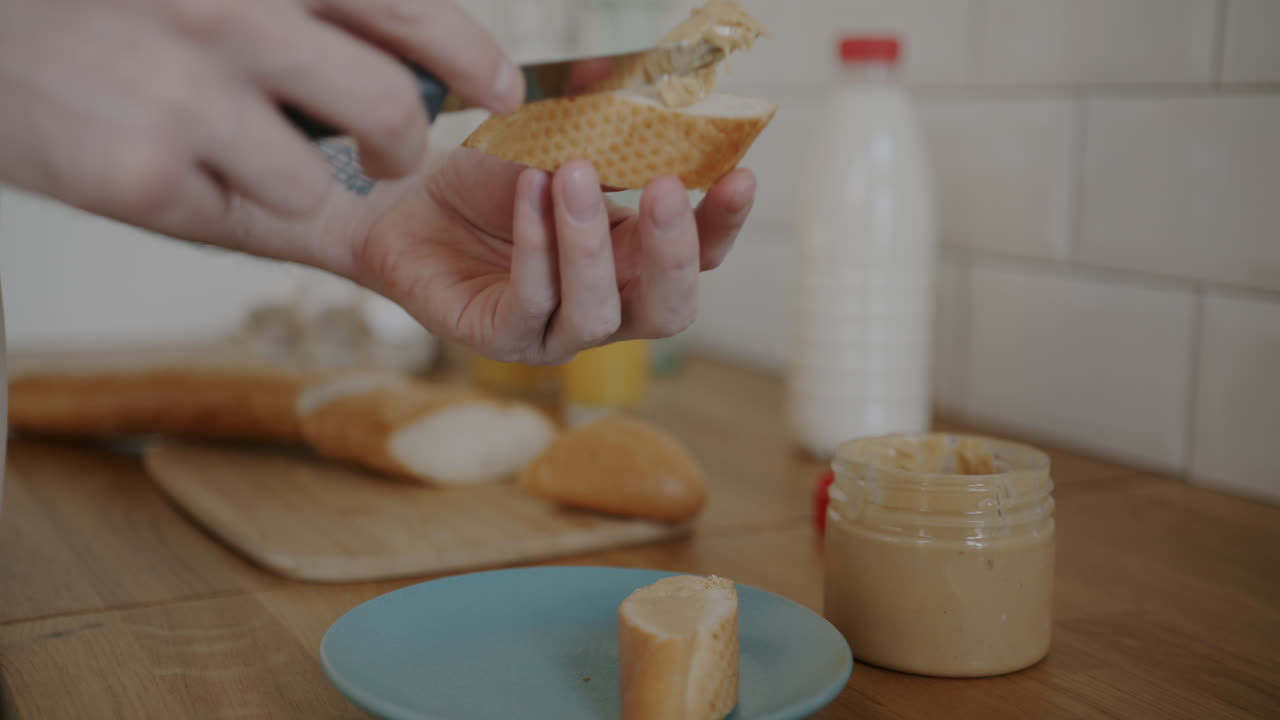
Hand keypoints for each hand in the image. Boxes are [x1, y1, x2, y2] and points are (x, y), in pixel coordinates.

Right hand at [0, 0, 520, 251]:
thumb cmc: (106, 13)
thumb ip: (305, 16)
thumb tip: (410, 59)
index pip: (407, 4)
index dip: (471, 50)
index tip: (500, 85)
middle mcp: (231, 11)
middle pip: (391, 103)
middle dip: (407, 143)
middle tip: (397, 152)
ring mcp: (184, 91)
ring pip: (314, 180)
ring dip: (291, 182)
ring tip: (234, 153)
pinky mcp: (139, 172)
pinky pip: (232, 216)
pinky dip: (213, 202)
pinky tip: (161, 164)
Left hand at [351, 149, 756, 363]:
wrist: (409, 200)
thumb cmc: (490, 179)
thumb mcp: (555, 141)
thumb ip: (602, 119)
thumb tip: (635, 73)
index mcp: (635, 259)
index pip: (700, 257)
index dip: (723, 224)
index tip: (739, 174)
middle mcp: (608, 304)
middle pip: (670, 309)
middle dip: (672, 252)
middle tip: (661, 188)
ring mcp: (556, 331)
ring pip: (600, 314)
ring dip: (590, 243)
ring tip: (572, 173)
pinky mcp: (503, 338)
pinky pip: (533, 303)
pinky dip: (536, 246)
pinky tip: (529, 192)